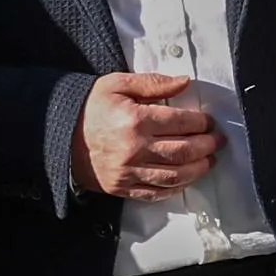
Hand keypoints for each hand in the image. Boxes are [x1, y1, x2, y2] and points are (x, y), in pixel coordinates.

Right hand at [77, 69, 225, 199]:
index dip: (201, 122)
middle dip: (207, 146)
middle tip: (217, 141)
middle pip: (183, 151)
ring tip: (210, 161)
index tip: (209, 121)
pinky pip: (156, 193)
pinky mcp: (122, 188)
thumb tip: (184, 82)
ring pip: (174, 175)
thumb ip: (153, 82)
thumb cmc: (90, 107)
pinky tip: (186, 179)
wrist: (58, 134)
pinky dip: (175, 188)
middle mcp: (134, 148)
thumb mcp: (118, 84)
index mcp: (135, 120)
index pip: (180, 122)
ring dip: (198, 169)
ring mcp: (128, 171)